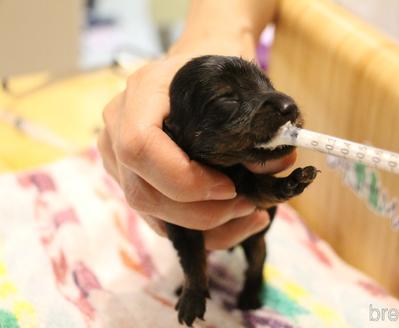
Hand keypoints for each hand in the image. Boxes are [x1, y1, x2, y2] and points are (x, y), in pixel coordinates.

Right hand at [98, 42, 295, 249]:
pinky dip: (195, 228)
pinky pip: (155, 216)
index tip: (229, 187)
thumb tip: (279, 164)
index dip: (183, 179)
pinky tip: (232, 222)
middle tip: (246, 205)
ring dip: (201, 226)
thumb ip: (260, 125)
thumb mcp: (240, 85)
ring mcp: (116, 156)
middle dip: (199, 213)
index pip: (141, 147)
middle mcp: (117, 126)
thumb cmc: (216, 71)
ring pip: (148, 211)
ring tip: (247, 214)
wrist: (192, 66)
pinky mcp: (128, 177)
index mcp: (141, 92)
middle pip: (142, 192)